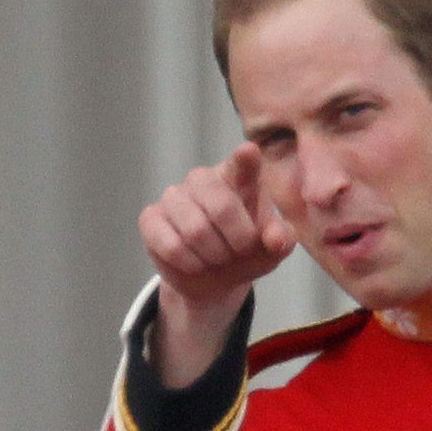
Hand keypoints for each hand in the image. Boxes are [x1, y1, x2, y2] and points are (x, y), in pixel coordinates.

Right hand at [138, 143, 297, 385]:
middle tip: (240, 252)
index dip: (245, 158)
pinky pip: (171, 246)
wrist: (212, 278)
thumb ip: (280, 240)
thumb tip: (277, 240)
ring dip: (213, 256)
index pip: (243, 162)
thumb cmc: (245, 251)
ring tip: (217, 259)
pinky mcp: (151, 218)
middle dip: (237, 240)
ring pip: (195, 230)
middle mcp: (203, 179)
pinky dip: (189, 264)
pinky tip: (194, 264)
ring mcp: (174, 196)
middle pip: (221, 205)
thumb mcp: (270, 250)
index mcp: (239, 177)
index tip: (248, 153)